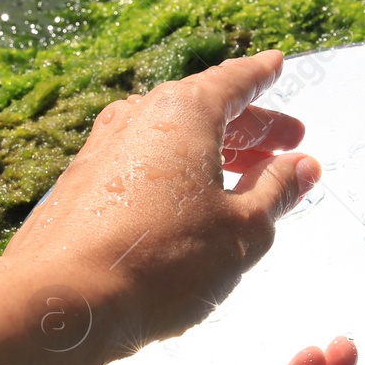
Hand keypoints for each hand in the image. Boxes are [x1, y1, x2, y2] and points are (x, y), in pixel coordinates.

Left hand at [2, 50, 320, 345]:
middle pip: (204, 109)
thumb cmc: (165, 260)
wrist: (62, 300)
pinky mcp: (81, 185)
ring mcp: (103, 149)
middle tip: (285, 143)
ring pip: (171, 139)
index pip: (233, 81)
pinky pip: (143, 165)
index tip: (276, 64)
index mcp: (183, 112)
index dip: (260, 75)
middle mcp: (139, 117)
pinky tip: (190, 209)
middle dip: (249, 127)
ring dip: (213, 154)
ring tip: (245, 181)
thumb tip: (303, 165)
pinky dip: (177, 175)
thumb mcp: (243, 229)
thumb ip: (277, 191)